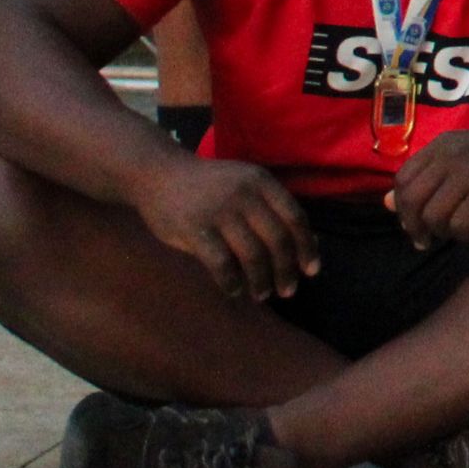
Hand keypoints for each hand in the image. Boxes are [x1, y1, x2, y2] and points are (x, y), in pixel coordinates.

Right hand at [141, 154, 310, 302]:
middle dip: (286, 271)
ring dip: (261, 281)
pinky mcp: (196, 228)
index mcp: (261, 181)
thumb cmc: (208, 186)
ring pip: (253, 256)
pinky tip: (234, 290)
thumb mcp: (244, 185)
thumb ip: (271, 209)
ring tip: (261, 294)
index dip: (306, 248)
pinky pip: (222, 264)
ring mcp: (220, 210)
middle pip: (277, 240)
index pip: (295, 218)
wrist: (157, 173)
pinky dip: (231, 283)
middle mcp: (244, 194)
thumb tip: (308, 244)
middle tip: (287, 291)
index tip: (310, 271)